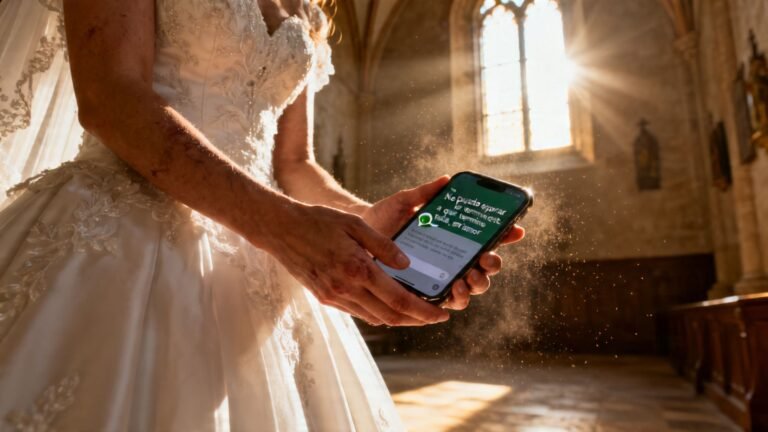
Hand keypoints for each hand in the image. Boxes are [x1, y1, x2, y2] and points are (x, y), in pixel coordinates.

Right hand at [265, 202, 449, 325]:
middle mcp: (346, 289)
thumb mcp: (355, 224)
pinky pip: (357, 312)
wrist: (280, 230)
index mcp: (358, 270)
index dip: (423, 311)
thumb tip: (407, 265)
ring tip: (415, 311)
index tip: (441, 314)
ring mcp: (334, 297)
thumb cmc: (319, 221)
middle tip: (434, 316)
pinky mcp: (325, 298)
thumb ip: (383, 245)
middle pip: (390, 316)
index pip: (399, 300)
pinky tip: (386, 304)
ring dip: (397, 318)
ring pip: (374, 318)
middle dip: (416, 320)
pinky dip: (377, 312)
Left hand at [362, 176, 524, 311]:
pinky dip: (456, 299)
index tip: (515, 230)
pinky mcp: (427, 293)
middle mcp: (453, 259)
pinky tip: (453, 291)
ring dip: (477, 284)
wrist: (358, 239)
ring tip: (470, 277)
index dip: (506, 235)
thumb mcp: (405, 202)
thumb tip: (446, 179)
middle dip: (492, 264)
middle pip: (485, 267)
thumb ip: (425, 192)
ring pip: (472, 287)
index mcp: (454, 237)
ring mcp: (442, 278)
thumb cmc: (384, 220)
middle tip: (487, 257)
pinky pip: (448, 302)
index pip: (486, 238)